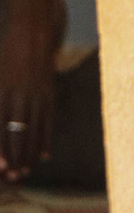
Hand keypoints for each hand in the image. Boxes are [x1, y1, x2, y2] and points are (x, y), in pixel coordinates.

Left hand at [0, 38, 55, 183]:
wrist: (31, 35)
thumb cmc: (5, 58)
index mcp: (1, 92)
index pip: (0, 127)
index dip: (1, 148)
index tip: (1, 167)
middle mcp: (18, 96)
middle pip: (17, 133)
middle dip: (15, 157)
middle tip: (14, 176)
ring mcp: (36, 96)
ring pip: (33, 131)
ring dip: (29, 153)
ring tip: (27, 171)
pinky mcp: (49, 95)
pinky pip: (48, 122)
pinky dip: (46, 140)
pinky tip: (44, 155)